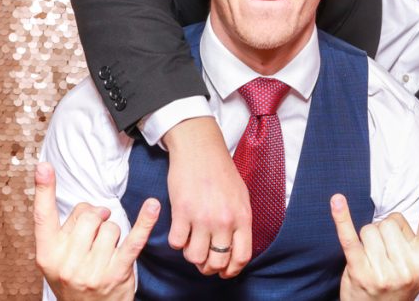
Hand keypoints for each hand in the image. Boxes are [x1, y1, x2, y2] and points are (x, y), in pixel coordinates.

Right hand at [34, 162, 159, 300]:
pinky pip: (133, 240)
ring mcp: (91, 270)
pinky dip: (145, 222)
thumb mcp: (60, 259)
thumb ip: (69, 229)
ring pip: (110, 226)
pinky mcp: (116, 273)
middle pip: (88, 215)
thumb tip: (96, 208)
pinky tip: (153, 207)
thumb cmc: (76, 279)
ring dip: (114, 233)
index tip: (43, 166)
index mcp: (47, 255)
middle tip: (96, 234)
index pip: (43, 218)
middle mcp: (66, 263)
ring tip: (106, 252)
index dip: (43, 190)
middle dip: (97, 218)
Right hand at [164, 117, 251, 276]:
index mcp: (242, 216)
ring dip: (191, 254)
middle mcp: (224, 220)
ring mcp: (202, 217)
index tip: (224, 271)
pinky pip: (177, 243)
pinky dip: (177, 241)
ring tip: (191, 241)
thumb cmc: (220, 170)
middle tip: (204, 258)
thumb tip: (234, 248)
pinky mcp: (181, 211)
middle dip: (209, 266)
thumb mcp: (241, 195)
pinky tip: (180, 229)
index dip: (231, 270)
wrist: (199, 147)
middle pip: (217, 262)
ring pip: (195, 257)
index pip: (241, 257)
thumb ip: (240, 222)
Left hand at [332, 172, 418, 300]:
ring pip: (371, 228)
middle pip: (391, 222)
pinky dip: (342, 219)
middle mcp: (408, 268)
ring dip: (367, 239)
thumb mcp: (414, 267)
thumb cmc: (395, 285)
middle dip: (384, 232)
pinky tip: (337, 201)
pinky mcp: (360, 272)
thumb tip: (400, 211)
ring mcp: (384, 272)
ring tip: (372, 260)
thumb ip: (413, 241)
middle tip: (385, 255)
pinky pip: (350, 238)